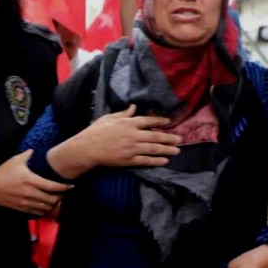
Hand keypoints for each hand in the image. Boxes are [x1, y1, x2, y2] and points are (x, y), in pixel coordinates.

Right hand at [0, 149, 71, 216]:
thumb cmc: (2, 173)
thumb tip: (33, 150)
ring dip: (53, 205)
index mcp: (31, 180)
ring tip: (57, 200)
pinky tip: (46, 206)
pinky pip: (37, 212)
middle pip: (52, 200)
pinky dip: (44, 210)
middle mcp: (30, 193)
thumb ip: (27, 155)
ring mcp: (26, 202)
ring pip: (46, 208)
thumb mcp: (15, 160)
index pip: (52, 186)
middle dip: (60, 197)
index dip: (64, 187)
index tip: (71, 186)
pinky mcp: (22, 208)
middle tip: (64, 193)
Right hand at [49, 104, 180, 177]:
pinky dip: (156, 161)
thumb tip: (134, 107)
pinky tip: (164, 161)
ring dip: (167, 150)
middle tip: (180, 139)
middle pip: (155, 136)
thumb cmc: (97, 131)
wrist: (88, 148)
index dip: (160, 122)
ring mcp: (132, 148)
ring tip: (177, 151)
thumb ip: (123, 113)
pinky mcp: (129, 160)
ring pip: (153, 149)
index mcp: (128, 123)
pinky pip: (146, 161)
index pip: (149, 121)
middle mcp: (133, 135)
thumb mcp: (109, 118)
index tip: (169, 123)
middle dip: (169, 138)